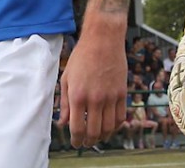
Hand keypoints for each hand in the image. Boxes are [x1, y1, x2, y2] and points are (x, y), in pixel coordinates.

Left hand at [59, 25, 127, 148]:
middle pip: (94, 132)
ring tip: (98, 137)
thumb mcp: (67, 78)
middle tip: (85, 142)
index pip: (77, 128)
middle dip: (88, 141)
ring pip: (109, 128)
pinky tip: (110, 126)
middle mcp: (95, 99)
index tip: (75, 143)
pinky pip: (121, 117)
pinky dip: (115, 126)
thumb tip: (62, 123)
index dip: (76, 139)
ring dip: (103, 137)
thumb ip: (65, 103)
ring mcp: (110, 97)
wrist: (103, 40)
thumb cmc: (82, 57)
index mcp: (78, 96)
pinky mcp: (122, 93)